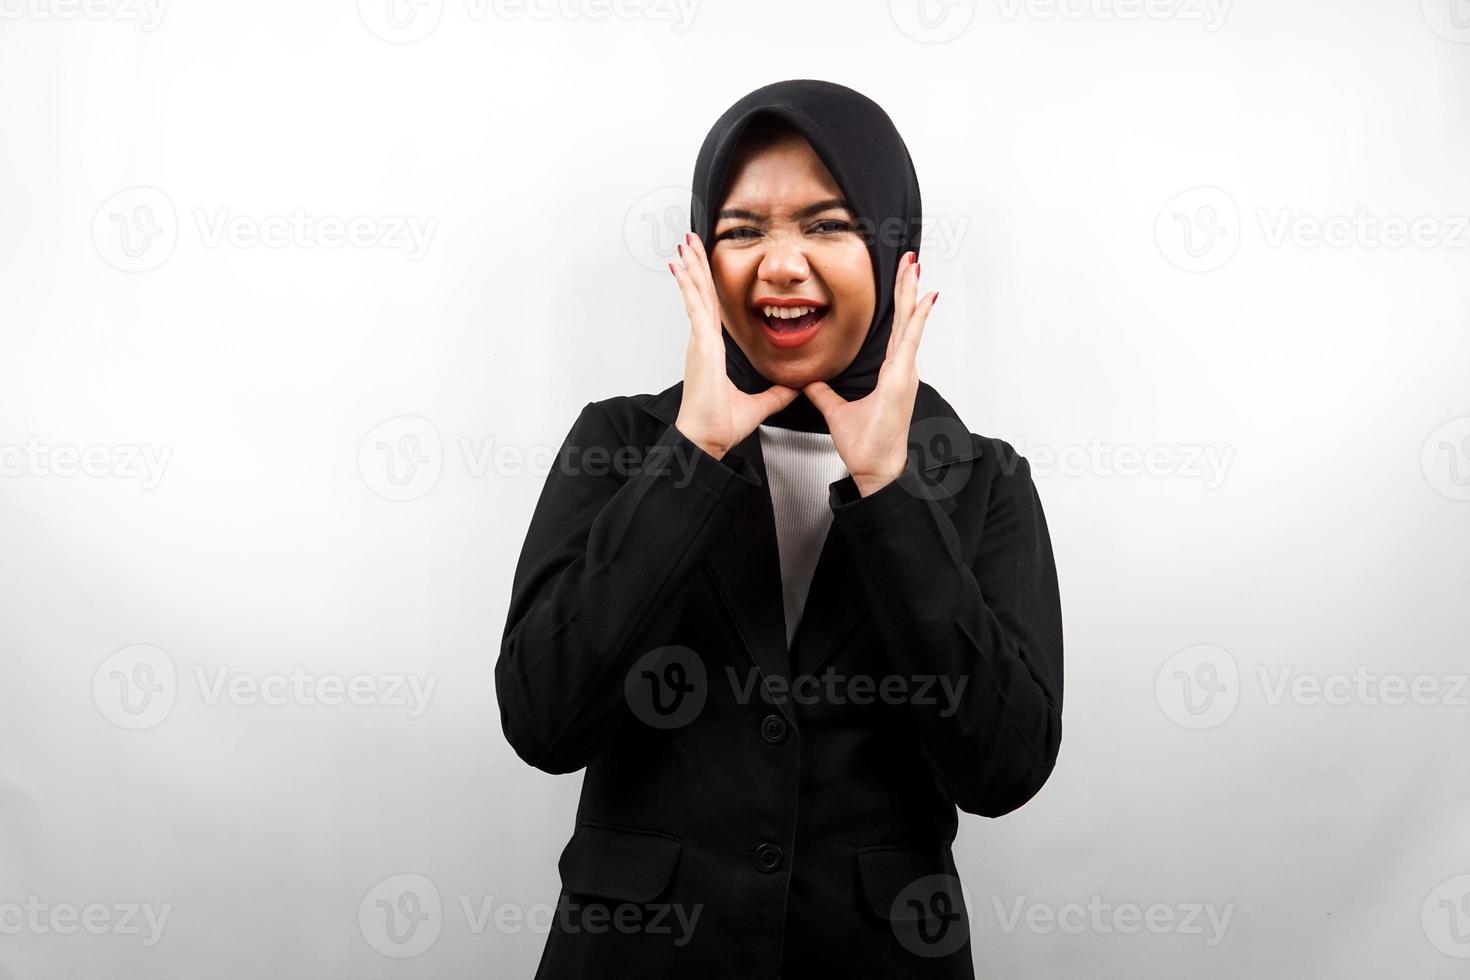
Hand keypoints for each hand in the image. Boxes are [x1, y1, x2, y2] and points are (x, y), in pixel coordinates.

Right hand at [669, 231, 798, 459]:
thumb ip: (776, 394)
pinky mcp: (701, 346)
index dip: (707, 285)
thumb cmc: (720, 425)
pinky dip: (688, 286)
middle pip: (701, 294)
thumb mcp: (759, 405)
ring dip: (692, 266)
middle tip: (691, 241)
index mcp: (713, 351)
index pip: (711, 308)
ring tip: (686, 242)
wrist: (706, 440)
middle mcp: (703, 342)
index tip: (702, 265)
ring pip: (696, 295)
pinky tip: (681, 268)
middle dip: (696, 265)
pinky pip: (695, 308)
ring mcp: (700, 342)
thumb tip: (794, 388)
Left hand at [803, 251, 937, 495]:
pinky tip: (924, 299)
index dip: (899, 303)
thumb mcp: (836, 412)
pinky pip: (910, 342)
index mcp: (890, 373)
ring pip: (910, 323)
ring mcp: (904, 373)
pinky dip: (918, 318)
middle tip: (910, 259)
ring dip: (913, 294)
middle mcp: (901, 369)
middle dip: (907, 287)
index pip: (896, 329)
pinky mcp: (901, 379)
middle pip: (906, 319)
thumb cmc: (865, 446)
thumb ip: (824, 395)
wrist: (875, 468)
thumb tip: (810, 383)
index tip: (901, 278)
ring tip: (916, 267)